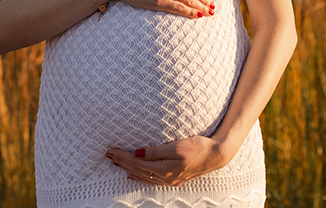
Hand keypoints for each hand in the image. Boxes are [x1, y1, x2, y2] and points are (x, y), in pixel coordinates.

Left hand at [105, 135, 232, 185]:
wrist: (217, 155)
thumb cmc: (198, 147)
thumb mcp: (176, 146)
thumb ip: (155, 151)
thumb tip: (137, 153)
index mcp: (164, 170)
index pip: (137, 163)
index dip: (123, 157)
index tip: (111, 150)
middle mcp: (165, 178)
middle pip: (137, 170)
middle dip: (122, 162)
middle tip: (108, 155)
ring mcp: (170, 179)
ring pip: (142, 175)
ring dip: (128, 169)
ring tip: (116, 163)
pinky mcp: (173, 177)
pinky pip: (150, 179)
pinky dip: (139, 176)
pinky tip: (132, 175)